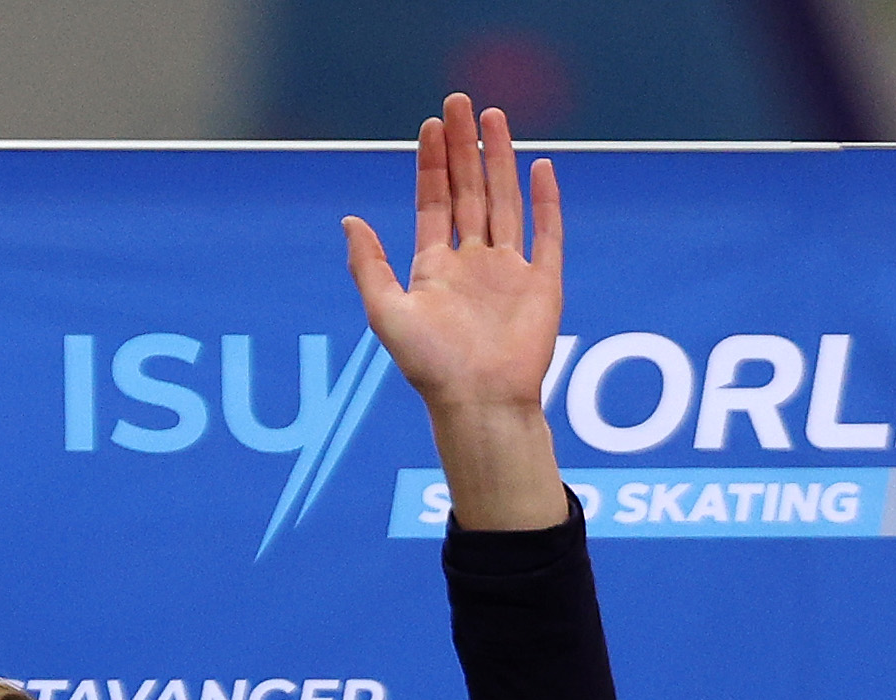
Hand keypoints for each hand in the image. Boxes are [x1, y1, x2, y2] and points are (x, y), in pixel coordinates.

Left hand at [346, 93, 569, 528]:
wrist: (480, 402)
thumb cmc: (430, 367)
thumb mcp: (386, 313)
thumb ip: (369, 266)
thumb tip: (349, 220)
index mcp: (434, 268)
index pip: (433, 202)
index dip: (432, 163)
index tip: (430, 124)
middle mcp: (472, 263)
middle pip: (469, 190)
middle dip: (464, 146)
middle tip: (459, 101)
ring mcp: (509, 271)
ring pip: (504, 201)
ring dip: (500, 159)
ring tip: (494, 118)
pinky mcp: (542, 284)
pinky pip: (546, 233)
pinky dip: (545, 200)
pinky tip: (540, 167)